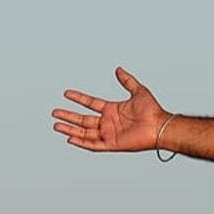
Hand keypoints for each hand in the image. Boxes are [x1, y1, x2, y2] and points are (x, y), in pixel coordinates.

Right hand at [52, 68, 169, 151]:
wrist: (159, 125)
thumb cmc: (152, 110)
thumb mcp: (138, 91)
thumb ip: (127, 80)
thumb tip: (118, 69)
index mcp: (112, 110)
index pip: (90, 103)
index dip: (78, 98)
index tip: (66, 93)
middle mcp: (108, 122)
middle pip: (83, 119)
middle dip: (68, 116)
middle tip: (54, 112)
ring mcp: (109, 133)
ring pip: (84, 132)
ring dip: (70, 129)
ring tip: (56, 125)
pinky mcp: (112, 144)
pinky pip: (93, 145)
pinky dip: (82, 143)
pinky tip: (70, 139)